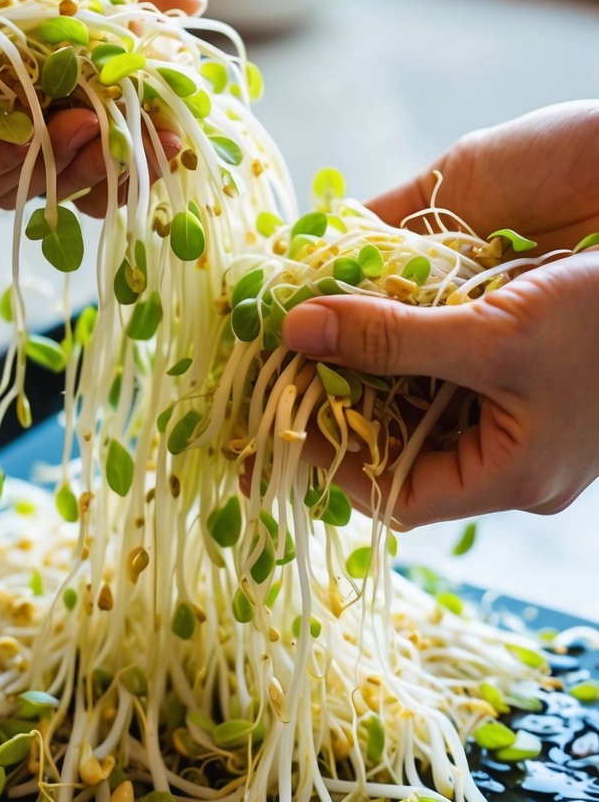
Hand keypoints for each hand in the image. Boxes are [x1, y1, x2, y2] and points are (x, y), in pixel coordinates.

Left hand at [0, 0, 204, 211]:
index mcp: (33, 97)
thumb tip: (197, 5)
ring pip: (2, 185)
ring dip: (50, 166)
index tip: (173, 139)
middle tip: (140, 148)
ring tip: (86, 130)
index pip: (90, 147)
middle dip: (101, 171)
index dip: (132, 153)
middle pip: (53, 180)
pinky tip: (20, 135)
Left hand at [283, 102, 598, 524]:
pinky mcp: (520, 360)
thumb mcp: (494, 336)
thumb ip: (393, 338)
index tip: (280, 419)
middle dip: (343, 405)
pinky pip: (446, 361)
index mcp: (514, 475)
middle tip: (281, 370)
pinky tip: (365, 304)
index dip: (334, 465)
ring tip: (310, 334)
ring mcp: (518, 408)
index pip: (399, 497)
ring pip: (420, 400)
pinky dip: (403, 335)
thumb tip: (295, 332)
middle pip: (403, 445)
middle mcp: (512, 453)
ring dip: (368, 364)